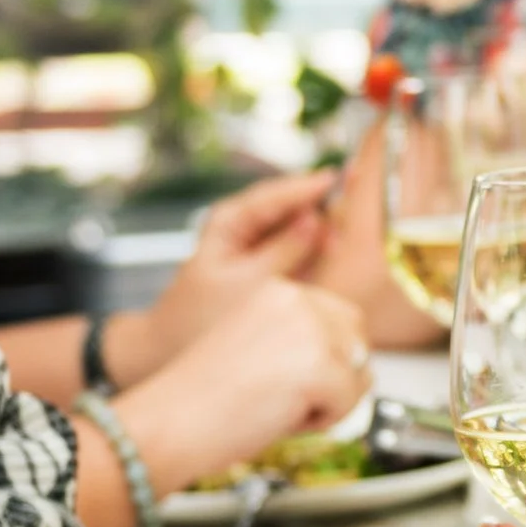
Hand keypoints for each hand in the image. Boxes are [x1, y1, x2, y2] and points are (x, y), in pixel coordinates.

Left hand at [117, 171, 335, 382]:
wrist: (171, 348)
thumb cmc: (198, 316)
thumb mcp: (246, 283)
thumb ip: (284, 251)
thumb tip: (315, 221)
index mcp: (229, 222)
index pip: (273, 195)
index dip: (304, 186)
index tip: (333, 178)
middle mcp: (243, 229)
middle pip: (289, 206)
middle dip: (320, 203)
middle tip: (353, 196)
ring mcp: (257, 249)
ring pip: (297, 228)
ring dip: (323, 226)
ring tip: (347, 227)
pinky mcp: (269, 270)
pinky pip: (299, 252)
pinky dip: (317, 250)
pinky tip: (335, 248)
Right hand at [118, 274, 370, 495]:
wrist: (172, 419)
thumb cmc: (202, 396)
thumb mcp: (259, 347)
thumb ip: (301, 340)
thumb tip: (356, 359)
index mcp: (279, 290)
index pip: (341, 319)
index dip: (325, 359)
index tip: (286, 381)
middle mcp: (298, 300)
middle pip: (358, 342)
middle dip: (336, 377)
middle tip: (287, 398)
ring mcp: (311, 330)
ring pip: (358, 374)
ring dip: (328, 401)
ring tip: (279, 406)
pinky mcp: (319, 366)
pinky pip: (348, 404)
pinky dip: (320, 423)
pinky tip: (278, 417)